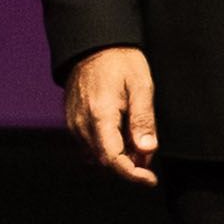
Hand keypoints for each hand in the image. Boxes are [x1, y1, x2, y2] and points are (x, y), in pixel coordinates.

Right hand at [63, 44, 159, 184]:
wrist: (94, 44)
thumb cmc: (120, 61)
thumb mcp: (141, 85)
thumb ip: (144, 119)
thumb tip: (147, 150)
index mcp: (100, 116)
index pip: (113, 160)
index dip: (132, 175)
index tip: (151, 180)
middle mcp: (82, 124)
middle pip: (105, 161)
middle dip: (129, 164)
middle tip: (148, 149)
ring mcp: (74, 124)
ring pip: (97, 156)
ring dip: (118, 155)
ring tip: (136, 136)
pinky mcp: (72, 121)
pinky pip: (89, 145)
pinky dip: (107, 146)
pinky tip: (121, 131)